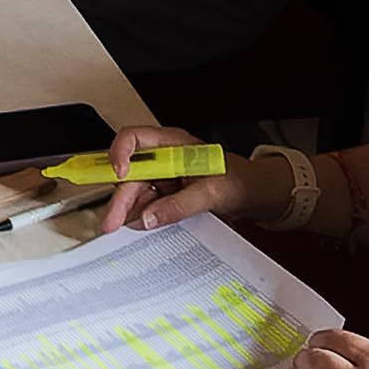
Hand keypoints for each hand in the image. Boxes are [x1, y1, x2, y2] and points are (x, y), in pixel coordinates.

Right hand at [96, 122, 247, 232]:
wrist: (255, 195)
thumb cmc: (240, 181)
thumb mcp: (213, 192)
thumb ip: (180, 205)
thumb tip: (149, 218)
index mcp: (173, 145)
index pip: (134, 139)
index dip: (121, 153)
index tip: (120, 175)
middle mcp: (164, 158)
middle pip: (130, 173)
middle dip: (120, 197)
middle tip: (113, 222)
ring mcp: (164, 178)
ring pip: (135, 192)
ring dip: (126, 210)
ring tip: (120, 229)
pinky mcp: (167, 195)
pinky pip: (147, 205)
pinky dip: (140, 217)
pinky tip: (136, 228)